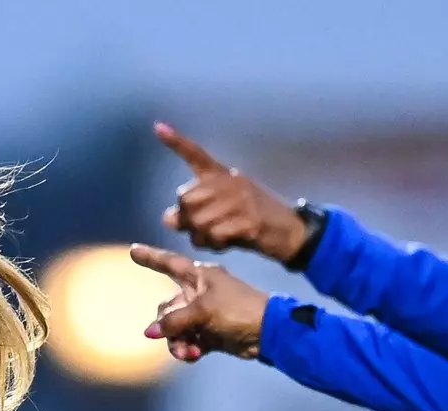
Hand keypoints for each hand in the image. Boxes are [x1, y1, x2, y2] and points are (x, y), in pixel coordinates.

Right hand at [131, 244, 269, 360]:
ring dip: (177, 342)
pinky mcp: (209, 333)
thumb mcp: (203, 310)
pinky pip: (188, 341)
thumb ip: (174, 320)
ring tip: (188, 351)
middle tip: (176, 338)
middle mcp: (198, 293)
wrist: (266, 332)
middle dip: (168, 326)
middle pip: (168, 308)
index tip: (133, 251)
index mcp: (199, 276)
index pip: (169, 264)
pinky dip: (188, 348)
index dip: (151, 258)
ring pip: (175, 328)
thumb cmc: (238, 309)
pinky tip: (194, 355)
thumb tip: (150, 333)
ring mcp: (203, 314)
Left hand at [156, 122, 306, 262]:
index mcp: (223, 175)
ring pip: (197, 221)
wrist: (289, 231)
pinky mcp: (248, 220)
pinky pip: (214, 236)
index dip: (176, 142)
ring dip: (201, 237)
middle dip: (188, 220)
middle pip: (185, 200)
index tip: (157, 128)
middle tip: (204, 231)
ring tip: (218, 238)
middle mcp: (229, 182)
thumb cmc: (253, 221)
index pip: (196, 155)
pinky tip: (227, 243)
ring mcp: (240, 200)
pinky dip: (215, 245)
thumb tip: (167, 218)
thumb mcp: (223, 211)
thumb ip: (195, 211)